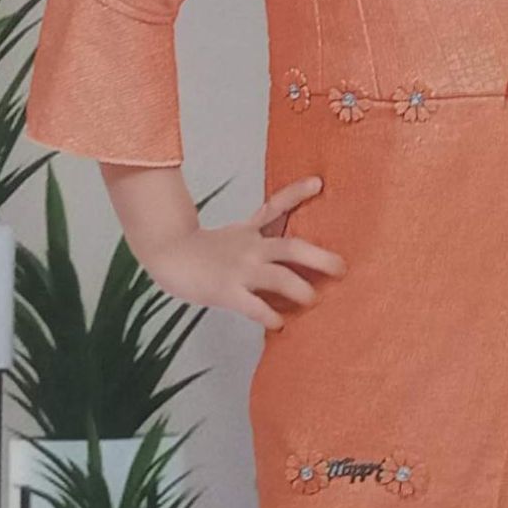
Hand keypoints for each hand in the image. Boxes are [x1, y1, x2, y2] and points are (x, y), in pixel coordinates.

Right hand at [146, 174, 345, 330]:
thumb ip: (262, 232)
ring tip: (312, 300)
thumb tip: (294, 243)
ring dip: (301, 290)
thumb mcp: (236, 233)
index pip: (276, 207)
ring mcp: (238, 270)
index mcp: (250, 232)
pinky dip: (271, 316)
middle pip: (291, 247)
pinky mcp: (225, 291)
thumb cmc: (205, 250)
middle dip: (321, 258)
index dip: (298, 193)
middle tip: (341, 269)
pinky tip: (280, 324)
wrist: (166, 255)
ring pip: (279, 277)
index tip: (318, 183)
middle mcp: (249, 248)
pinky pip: (254, 306)